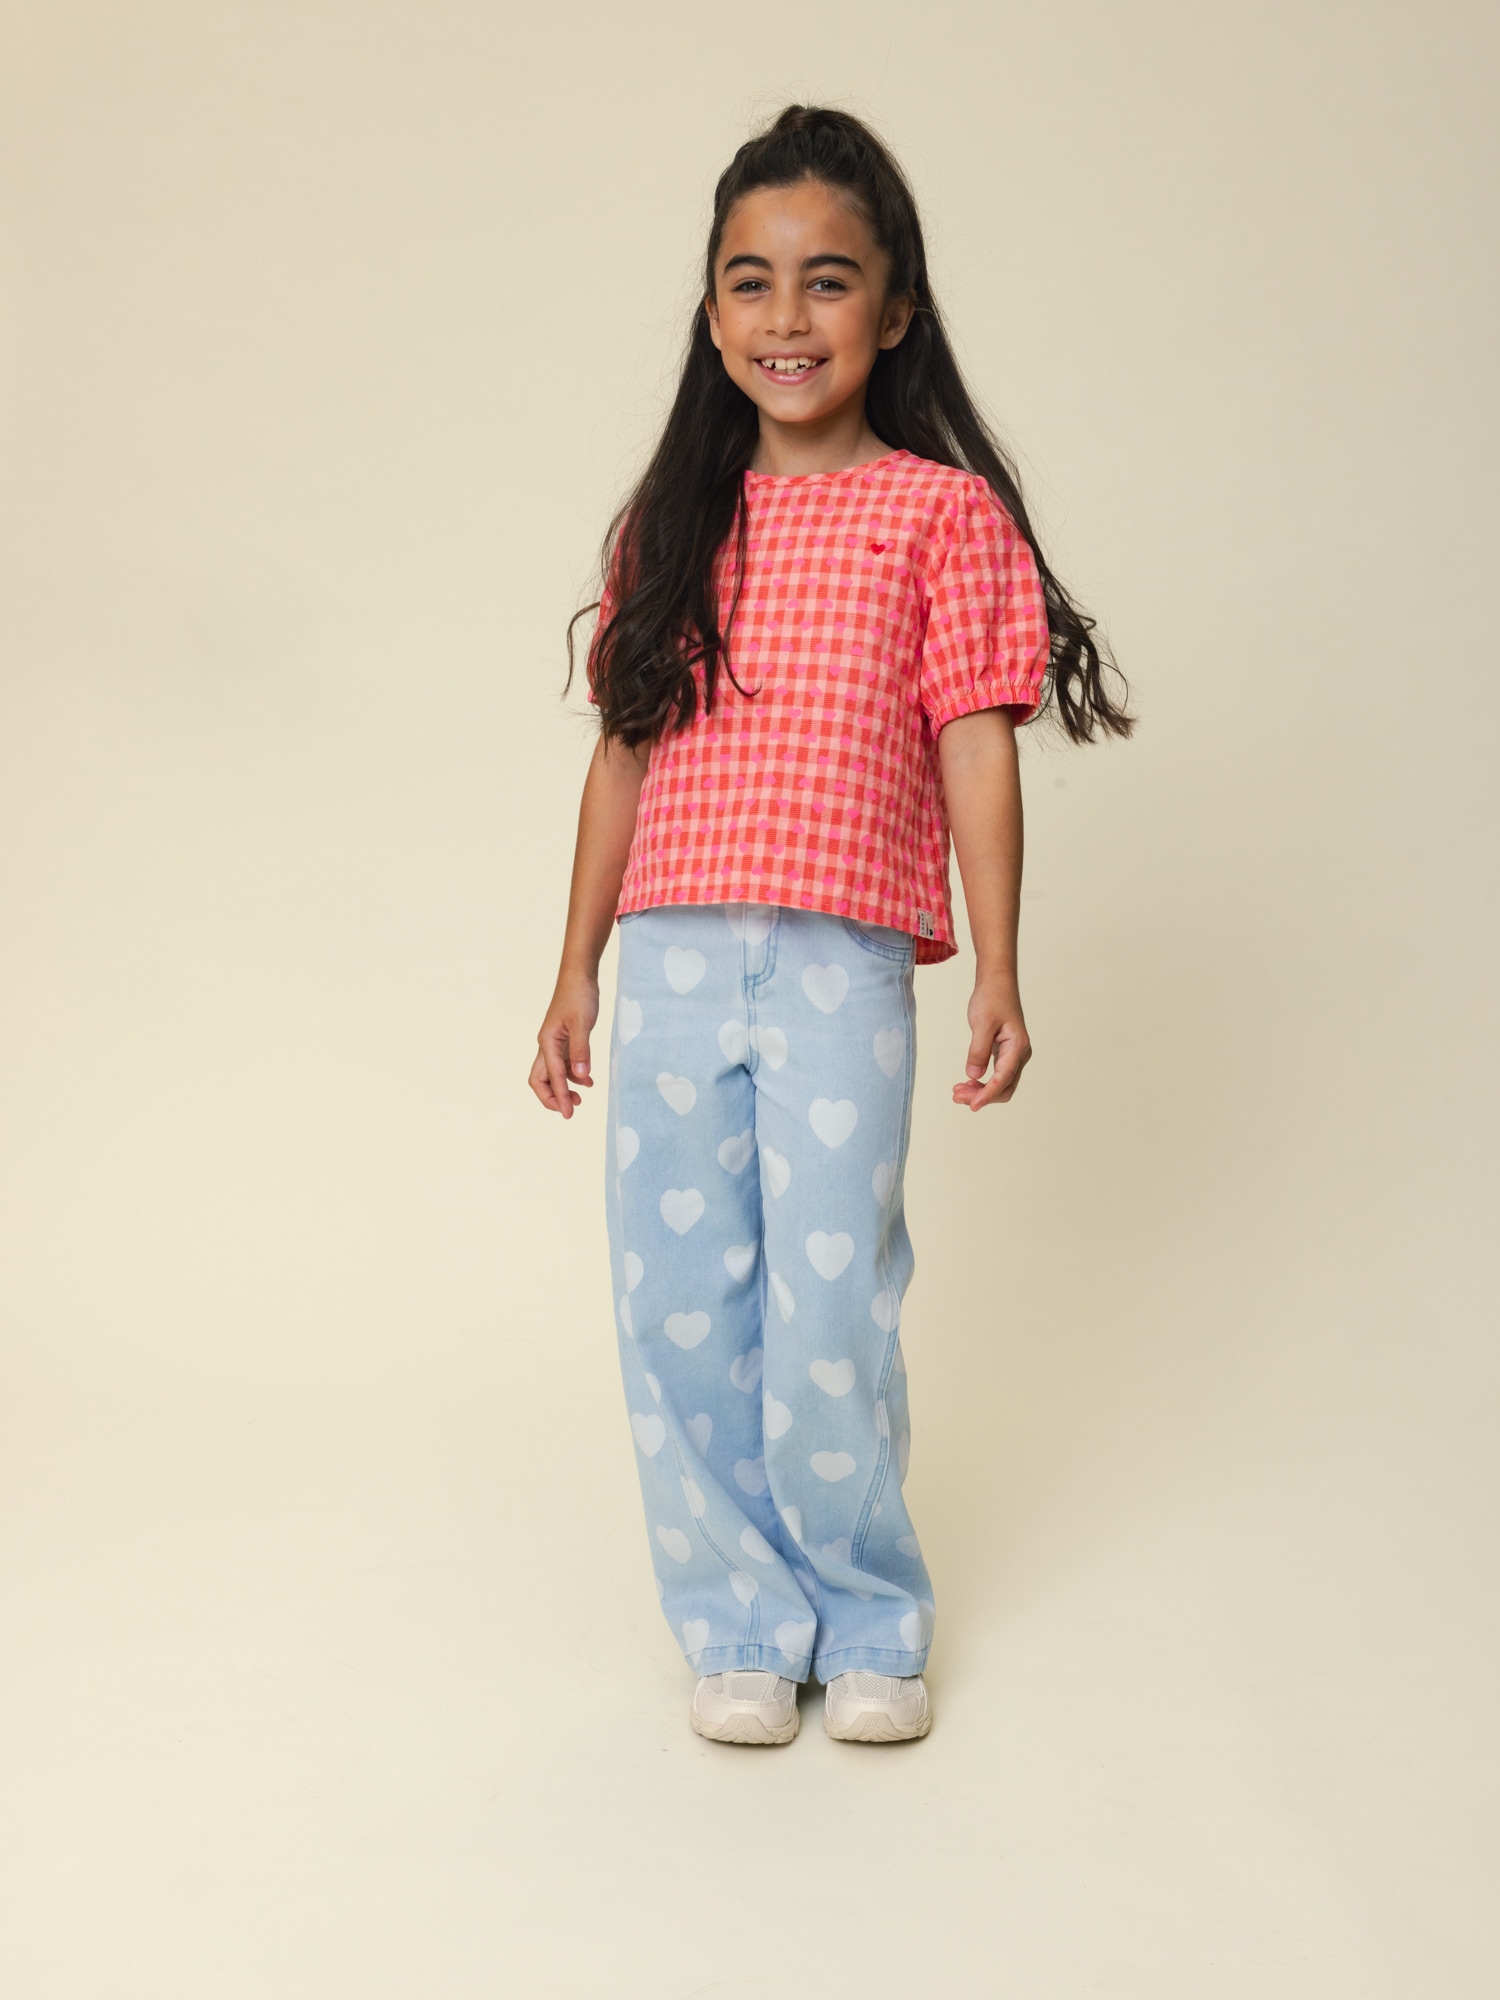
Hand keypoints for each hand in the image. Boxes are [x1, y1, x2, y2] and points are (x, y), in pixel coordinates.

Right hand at [530, 971, 599, 1118]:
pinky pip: (564, 1064)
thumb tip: (581, 1076)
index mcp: (547, 1043)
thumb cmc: (579, 996)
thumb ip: (581, 1050)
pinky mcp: (564, 1039)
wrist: (579, 976)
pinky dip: (573, 1074)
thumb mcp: (583, 1023)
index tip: (569, 1114)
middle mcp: (546, 1045)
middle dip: (553, 1097)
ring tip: (582, 1096)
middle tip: (571, 1108)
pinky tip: (587, 1079)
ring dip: (565, 1087)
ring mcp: (554, 1043)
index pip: (552, 1077)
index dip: (560, 1098)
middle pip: (541, 1079)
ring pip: (553, 1073)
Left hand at [952, 973, 1030, 1110]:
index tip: (972, 1106)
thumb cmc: (992, 998)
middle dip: (982, 1096)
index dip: (987, 1094)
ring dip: (981, 1091)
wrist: (997, 983)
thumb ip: (978, 1050)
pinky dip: (982, 1083)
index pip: (1003, 1078)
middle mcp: (1020, 1054)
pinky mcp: (1005, 1054)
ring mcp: (1014, 1055)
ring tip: (958, 1092)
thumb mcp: (981, 1022)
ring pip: (1000, 1084)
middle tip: (956, 1096)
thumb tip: (973, 1075)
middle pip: (1004, 1087)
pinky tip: (967, 1083)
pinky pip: (997, 1075)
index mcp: (1017, 1046)